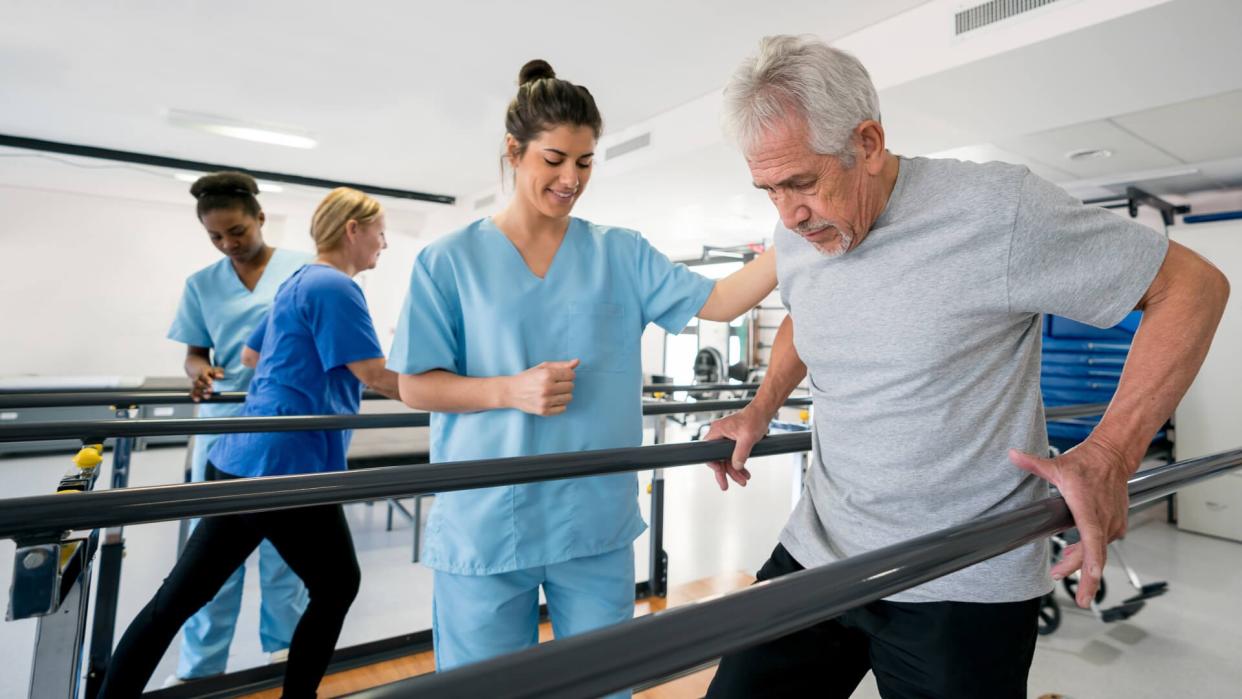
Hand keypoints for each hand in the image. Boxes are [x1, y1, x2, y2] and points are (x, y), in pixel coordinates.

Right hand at [191, 366, 224, 401]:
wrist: (196, 369)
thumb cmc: (210, 371)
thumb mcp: (215, 369)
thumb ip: (218, 372)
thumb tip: (221, 376)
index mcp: (203, 372)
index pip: (204, 375)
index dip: (207, 379)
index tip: (210, 383)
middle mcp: (197, 378)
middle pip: (198, 382)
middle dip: (204, 387)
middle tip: (210, 391)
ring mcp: (195, 383)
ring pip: (195, 388)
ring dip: (200, 393)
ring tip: (207, 397)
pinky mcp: (194, 388)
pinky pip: (193, 392)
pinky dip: (194, 396)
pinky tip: (197, 400)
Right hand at [505, 359, 578, 415]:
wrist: (511, 392)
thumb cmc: (527, 378)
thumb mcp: (542, 367)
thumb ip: (561, 365)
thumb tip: (577, 362)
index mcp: (547, 375)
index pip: (571, 374)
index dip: (567, 374)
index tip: (559, 376)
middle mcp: (547, 388)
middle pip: (571, 386)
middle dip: (565, 384)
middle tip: (555, 384)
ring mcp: (545, 401)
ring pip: (569, 398)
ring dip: (564, 394)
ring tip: (553, 392)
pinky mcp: (544, 411)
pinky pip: (563, 409)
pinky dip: (559, 404)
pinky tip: (551, 400)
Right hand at [703, 407, 769, 489]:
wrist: (763, 413)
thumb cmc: (754, 419)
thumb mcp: (747, 438)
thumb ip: (741, 453)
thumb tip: (737, 466)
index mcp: (717, 431)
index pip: (709, 452)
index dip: (714, 465)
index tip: (720, 474)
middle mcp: (719, 435)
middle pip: (718, 458)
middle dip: (726, 472)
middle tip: (728, 485)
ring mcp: (725, 438)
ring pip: (726, 459)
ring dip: (734, 470)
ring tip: (743, 480)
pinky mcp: (733, 441)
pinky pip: (733, 456)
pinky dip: (739, 464)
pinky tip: (744, 472)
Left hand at [1009, 439, 1133, 607]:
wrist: (1113, 456)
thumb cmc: (1087, 463)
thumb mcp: (1057, 465)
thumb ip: (1034, 464)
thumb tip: (1012, 455)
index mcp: (1088, 509)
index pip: (1092, 540)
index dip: (1092, 561)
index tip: (1092, 579)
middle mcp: (1104, 519)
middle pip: (1093, 554)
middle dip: (1084, 576)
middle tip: (1071, 592)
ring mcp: (1112, 523)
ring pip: (1097, 551)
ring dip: (1081, 562)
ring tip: (1061, 568)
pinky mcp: (1116, 525)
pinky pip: (1102, 544)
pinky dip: (1090, 551)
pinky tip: (1075, 552)